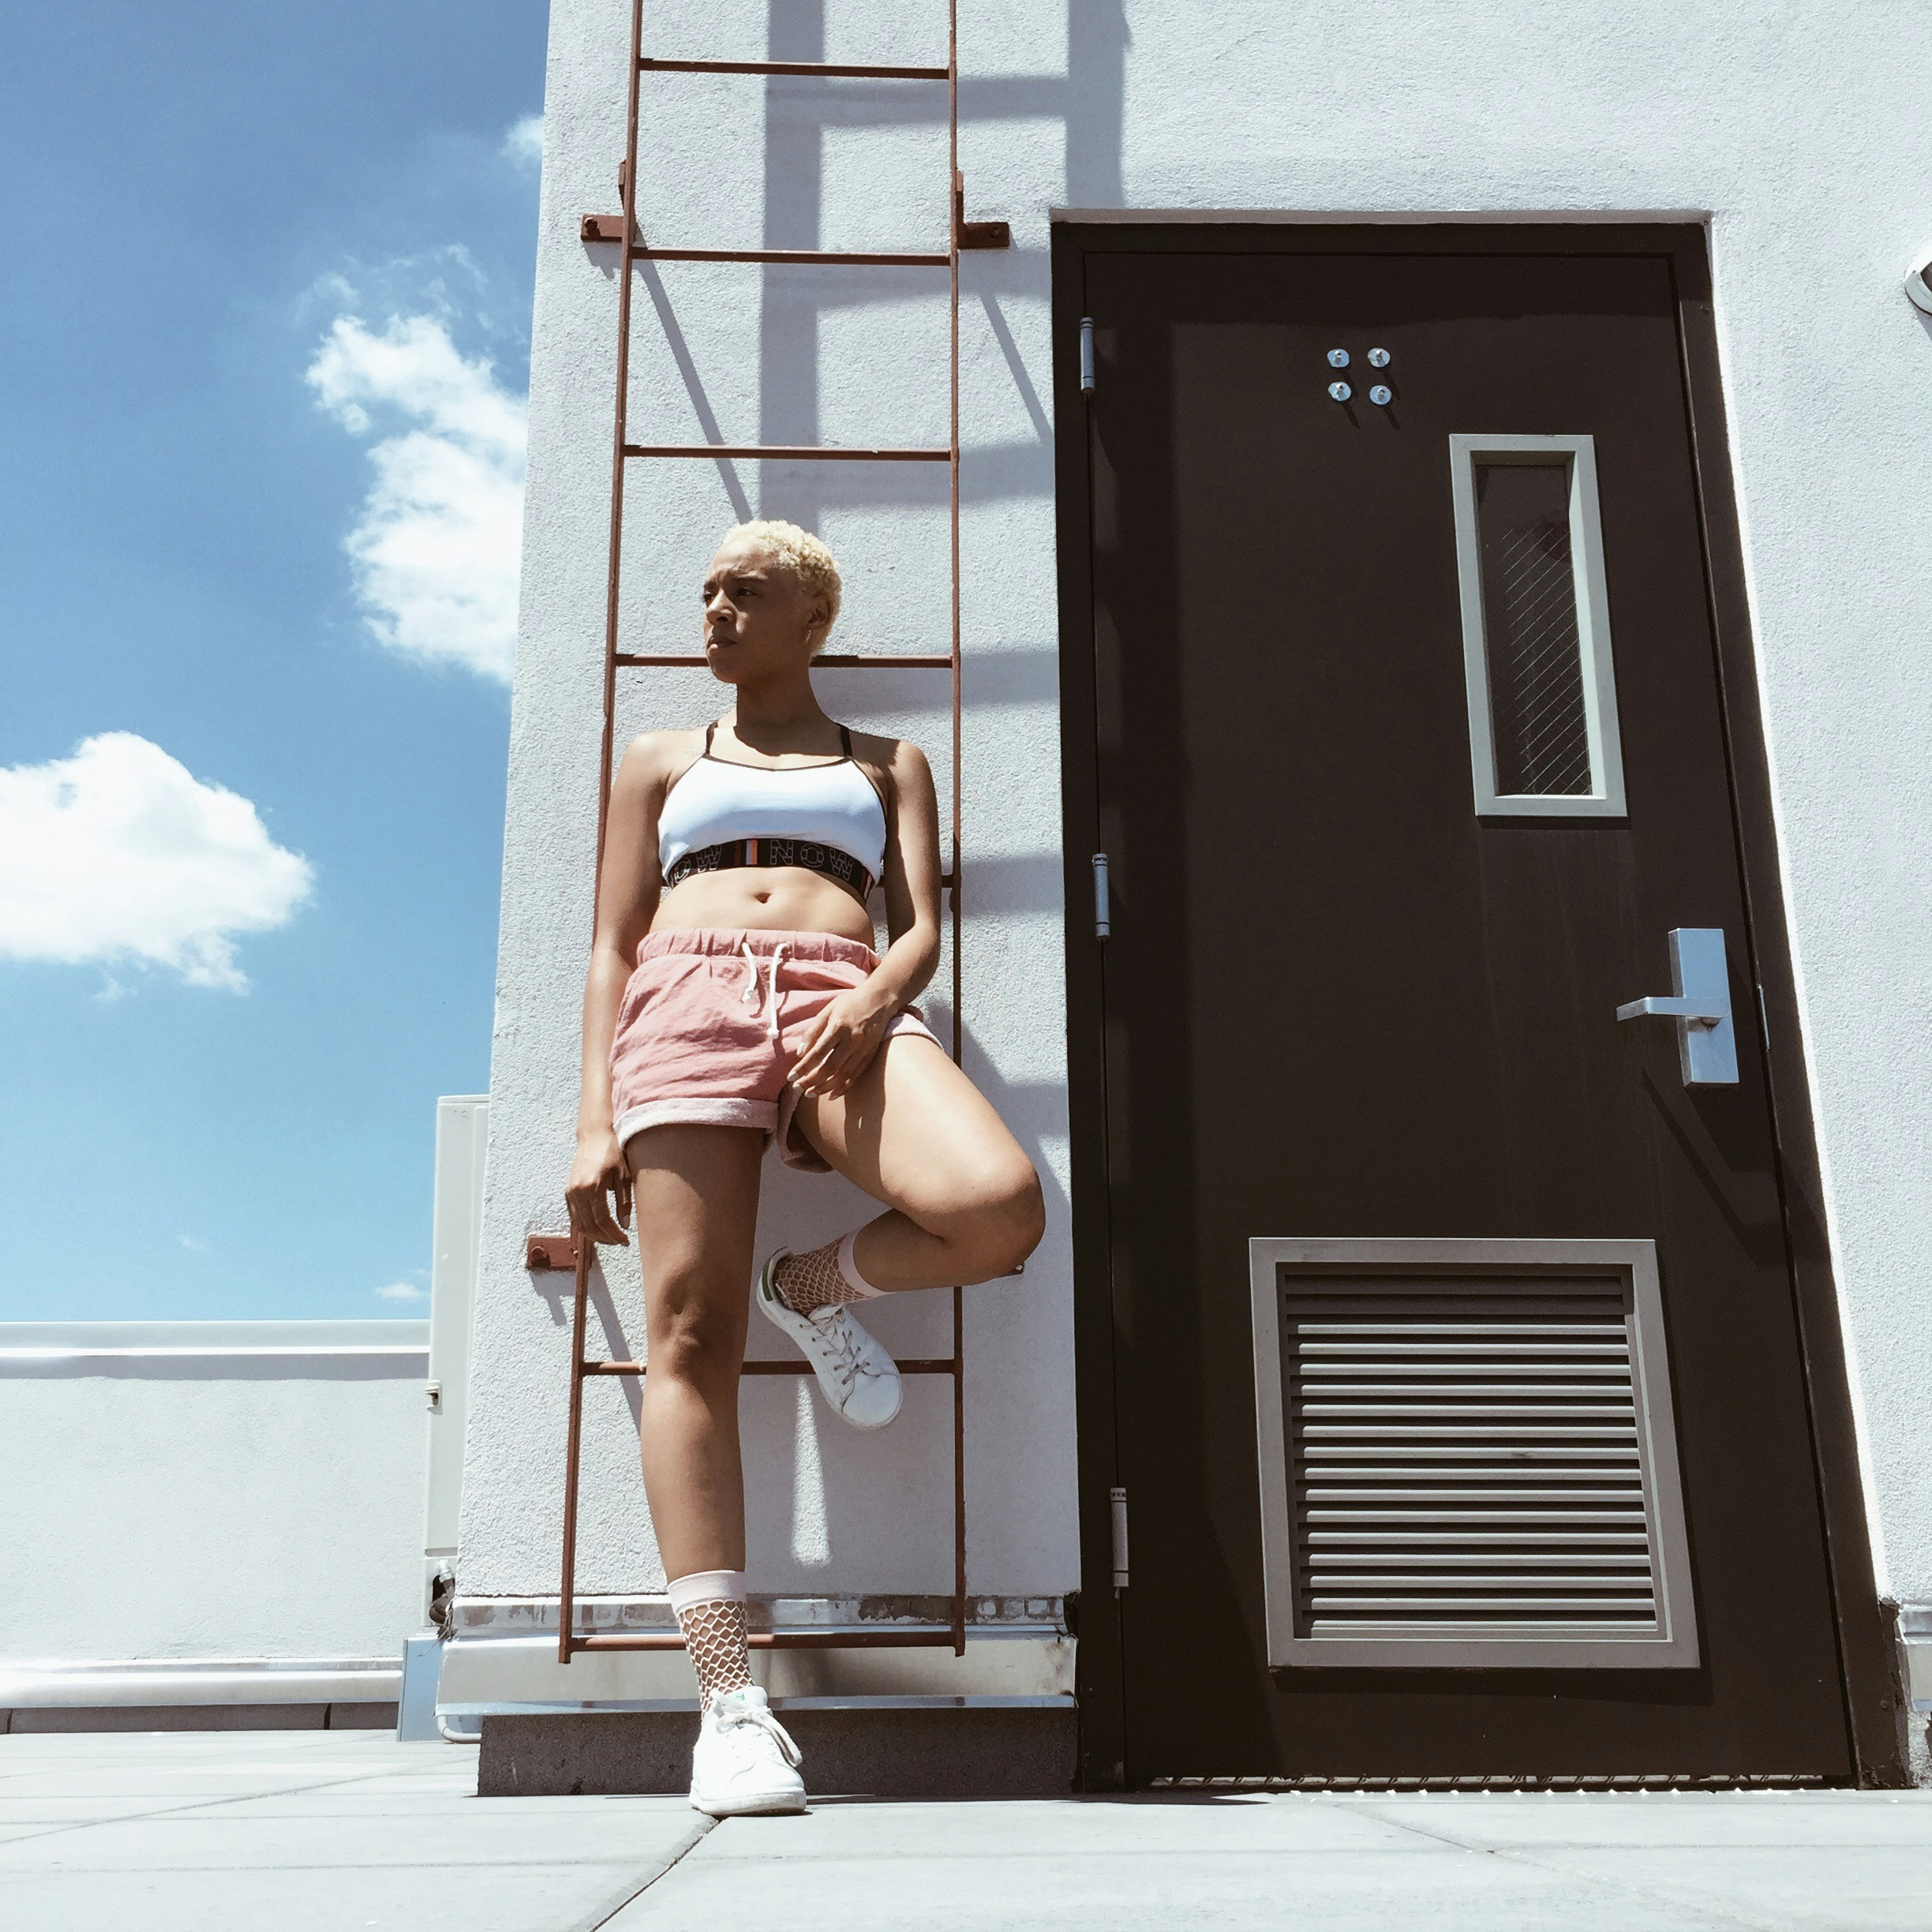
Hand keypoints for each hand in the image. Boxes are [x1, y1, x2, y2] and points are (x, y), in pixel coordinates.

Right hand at [565, 1128, 631, 1246]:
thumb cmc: (612, 1154)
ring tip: (610, 1239)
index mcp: (593, 1186)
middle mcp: (578, 1191)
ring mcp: (570, 1192)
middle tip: (619, 1242)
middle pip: (590, 1226)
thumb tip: (624, 1226)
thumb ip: (624, 1202)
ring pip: (579, 1224)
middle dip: (605, 1238)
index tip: (625, 1240)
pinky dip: (585, 1227)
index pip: (603, 1220)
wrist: (593, 1137)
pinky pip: (574, 1216)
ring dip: (595, 1235)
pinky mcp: (567, 1192)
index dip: (614, 1234)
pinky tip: (597, 1229)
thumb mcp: (623, 1176)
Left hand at [789, 987, 892, 1099]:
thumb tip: (800, 1054)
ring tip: (811, 1093)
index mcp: (839, 1026)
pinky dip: (844, 1087)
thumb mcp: (828, 1010)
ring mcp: (863, 1049)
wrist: (879, 999)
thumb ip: (813, 1031)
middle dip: (811, 1081)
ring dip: (825, 1087)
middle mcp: (852, 1040)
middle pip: (830, 1067)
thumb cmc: (850, 1003)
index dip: (803, 1067)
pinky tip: (831, 1094)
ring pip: (843, 1075)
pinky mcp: (871, 1055)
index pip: (817, 1052)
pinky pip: (856, 1075)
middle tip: (798, 1088)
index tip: (791, 1077)